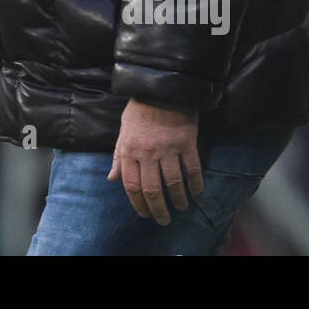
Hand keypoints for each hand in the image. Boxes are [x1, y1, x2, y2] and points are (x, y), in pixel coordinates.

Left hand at [107, 98, 203, 224]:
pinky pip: (192, 169)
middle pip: (152, 189)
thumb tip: (112, 179)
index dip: (138, 204)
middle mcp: (147, 152)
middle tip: (164, 220)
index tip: (144, 214)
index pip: (131, 185)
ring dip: (178, 200)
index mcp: (129, 150)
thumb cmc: (139, 109)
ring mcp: (168, 148)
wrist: (160, 87)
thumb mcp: (123, 130)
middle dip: (158, 209)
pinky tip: (196, 192)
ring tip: (182, 208)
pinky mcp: (186, 143)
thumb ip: (118, 156)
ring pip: (173, 183)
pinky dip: (195, 183)